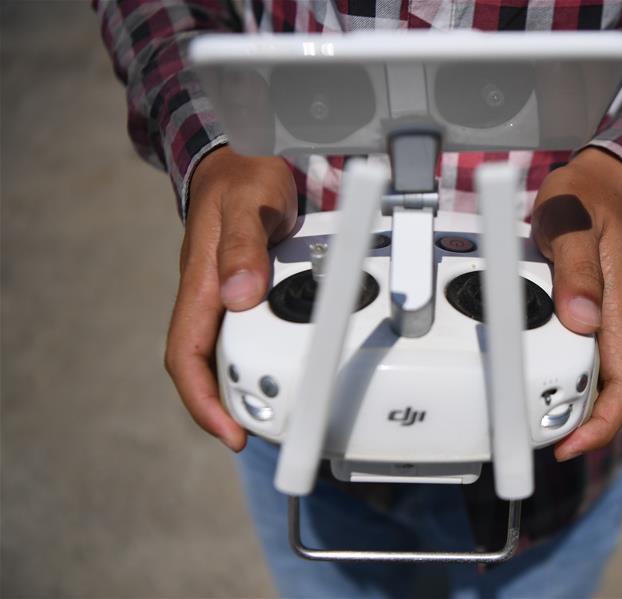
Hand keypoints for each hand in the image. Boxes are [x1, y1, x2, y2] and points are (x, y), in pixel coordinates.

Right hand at [164, 146, 297, 450]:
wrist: (243, 163)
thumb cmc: (242, 180)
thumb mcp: (247, 204)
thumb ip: (241, 246)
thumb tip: (239, 297)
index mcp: (201, 285)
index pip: (187, 357)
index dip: (203, 402)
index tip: (231, 434)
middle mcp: (210, 298)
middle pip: (206, 367)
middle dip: (230, 406)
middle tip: (271, 432)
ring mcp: (227, 297)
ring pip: (229, 354)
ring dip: (250, 384)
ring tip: (288, 409)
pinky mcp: (247, 292)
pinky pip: (250, 334)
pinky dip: (268, 356)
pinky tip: (295, 364)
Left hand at [530, 148, 621, 461]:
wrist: (599, 184)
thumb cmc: (585, 198)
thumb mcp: (571, 220)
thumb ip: (576, 266)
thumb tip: (582, 319)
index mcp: (616, 304)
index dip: (601, 421)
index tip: (569, 444)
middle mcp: (609, 318)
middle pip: (603, 388)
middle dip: (573, 420)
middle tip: (528, 437)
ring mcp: (596, 316)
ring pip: (584, 371)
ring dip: (557, 396)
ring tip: (517, 413)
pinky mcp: (580, 310)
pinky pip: (569, 348)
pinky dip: (546, 367)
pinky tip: (518, 369)